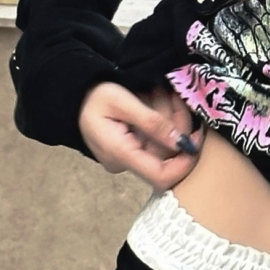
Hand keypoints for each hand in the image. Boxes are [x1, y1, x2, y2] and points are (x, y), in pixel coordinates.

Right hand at [78, 83, 202, 189]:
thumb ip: (152, 123)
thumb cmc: (92, 96)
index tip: (197, 136)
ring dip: (172, 119)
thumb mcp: (122, 101)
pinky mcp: (132, 149)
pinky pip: (156, 140)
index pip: (162, 177)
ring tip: (162, 92)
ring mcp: (129, 157)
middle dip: (179, 126)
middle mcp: (126, 163)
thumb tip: (182, 144)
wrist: (72, 96)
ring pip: (165, 146)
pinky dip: (163, 120)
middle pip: (168, 156)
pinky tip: (158, 100)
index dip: (186, 162)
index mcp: (120, 154)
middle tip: (174, 96)